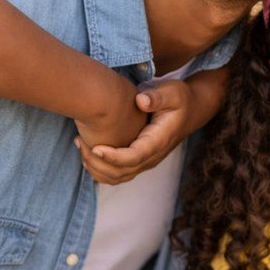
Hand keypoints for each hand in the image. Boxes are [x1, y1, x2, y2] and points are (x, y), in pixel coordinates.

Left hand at [76, 79, 191, 183]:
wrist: (190, 111)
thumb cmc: (179, 99)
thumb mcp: (173, 92)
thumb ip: (158, 96)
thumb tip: (140, 100)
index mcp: (159, 141)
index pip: (134, 157)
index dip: (113, 157)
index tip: (95, 147)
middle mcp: (152, 157)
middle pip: (121, 172)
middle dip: (97, 162)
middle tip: (79, 142)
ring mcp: (145, 162)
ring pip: (117, 177)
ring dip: (95, 167)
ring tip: (79, 145)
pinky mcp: (139, 162)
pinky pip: (116, 175)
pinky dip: (99, 169)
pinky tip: (87, 151)